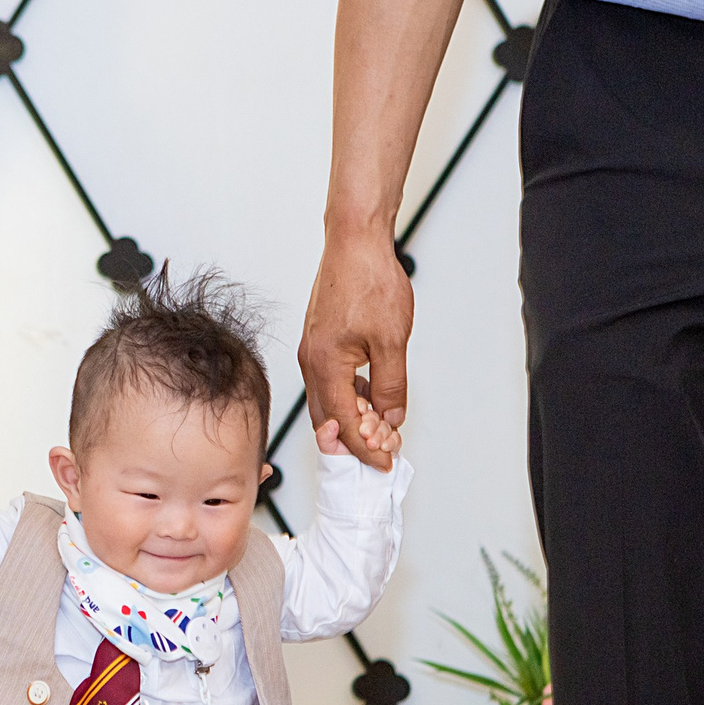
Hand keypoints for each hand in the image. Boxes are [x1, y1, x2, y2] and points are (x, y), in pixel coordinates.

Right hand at [298, 228, 410, 470]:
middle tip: (381, 454)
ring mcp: (313, 351)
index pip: (345, 425)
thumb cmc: (369, 281)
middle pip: (328, 420)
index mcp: (325, 366)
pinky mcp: (319, 340)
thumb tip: (391, 416)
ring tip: (380, 427)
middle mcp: (312, 362)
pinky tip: (369, 395)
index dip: (366, 449)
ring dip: (352, 419)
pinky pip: (330, 381)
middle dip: (354, 442)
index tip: (384, 462)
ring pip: (328, 401)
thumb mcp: (391, 341)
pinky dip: (348, 396)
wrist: (355, 242)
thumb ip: (390, 385)